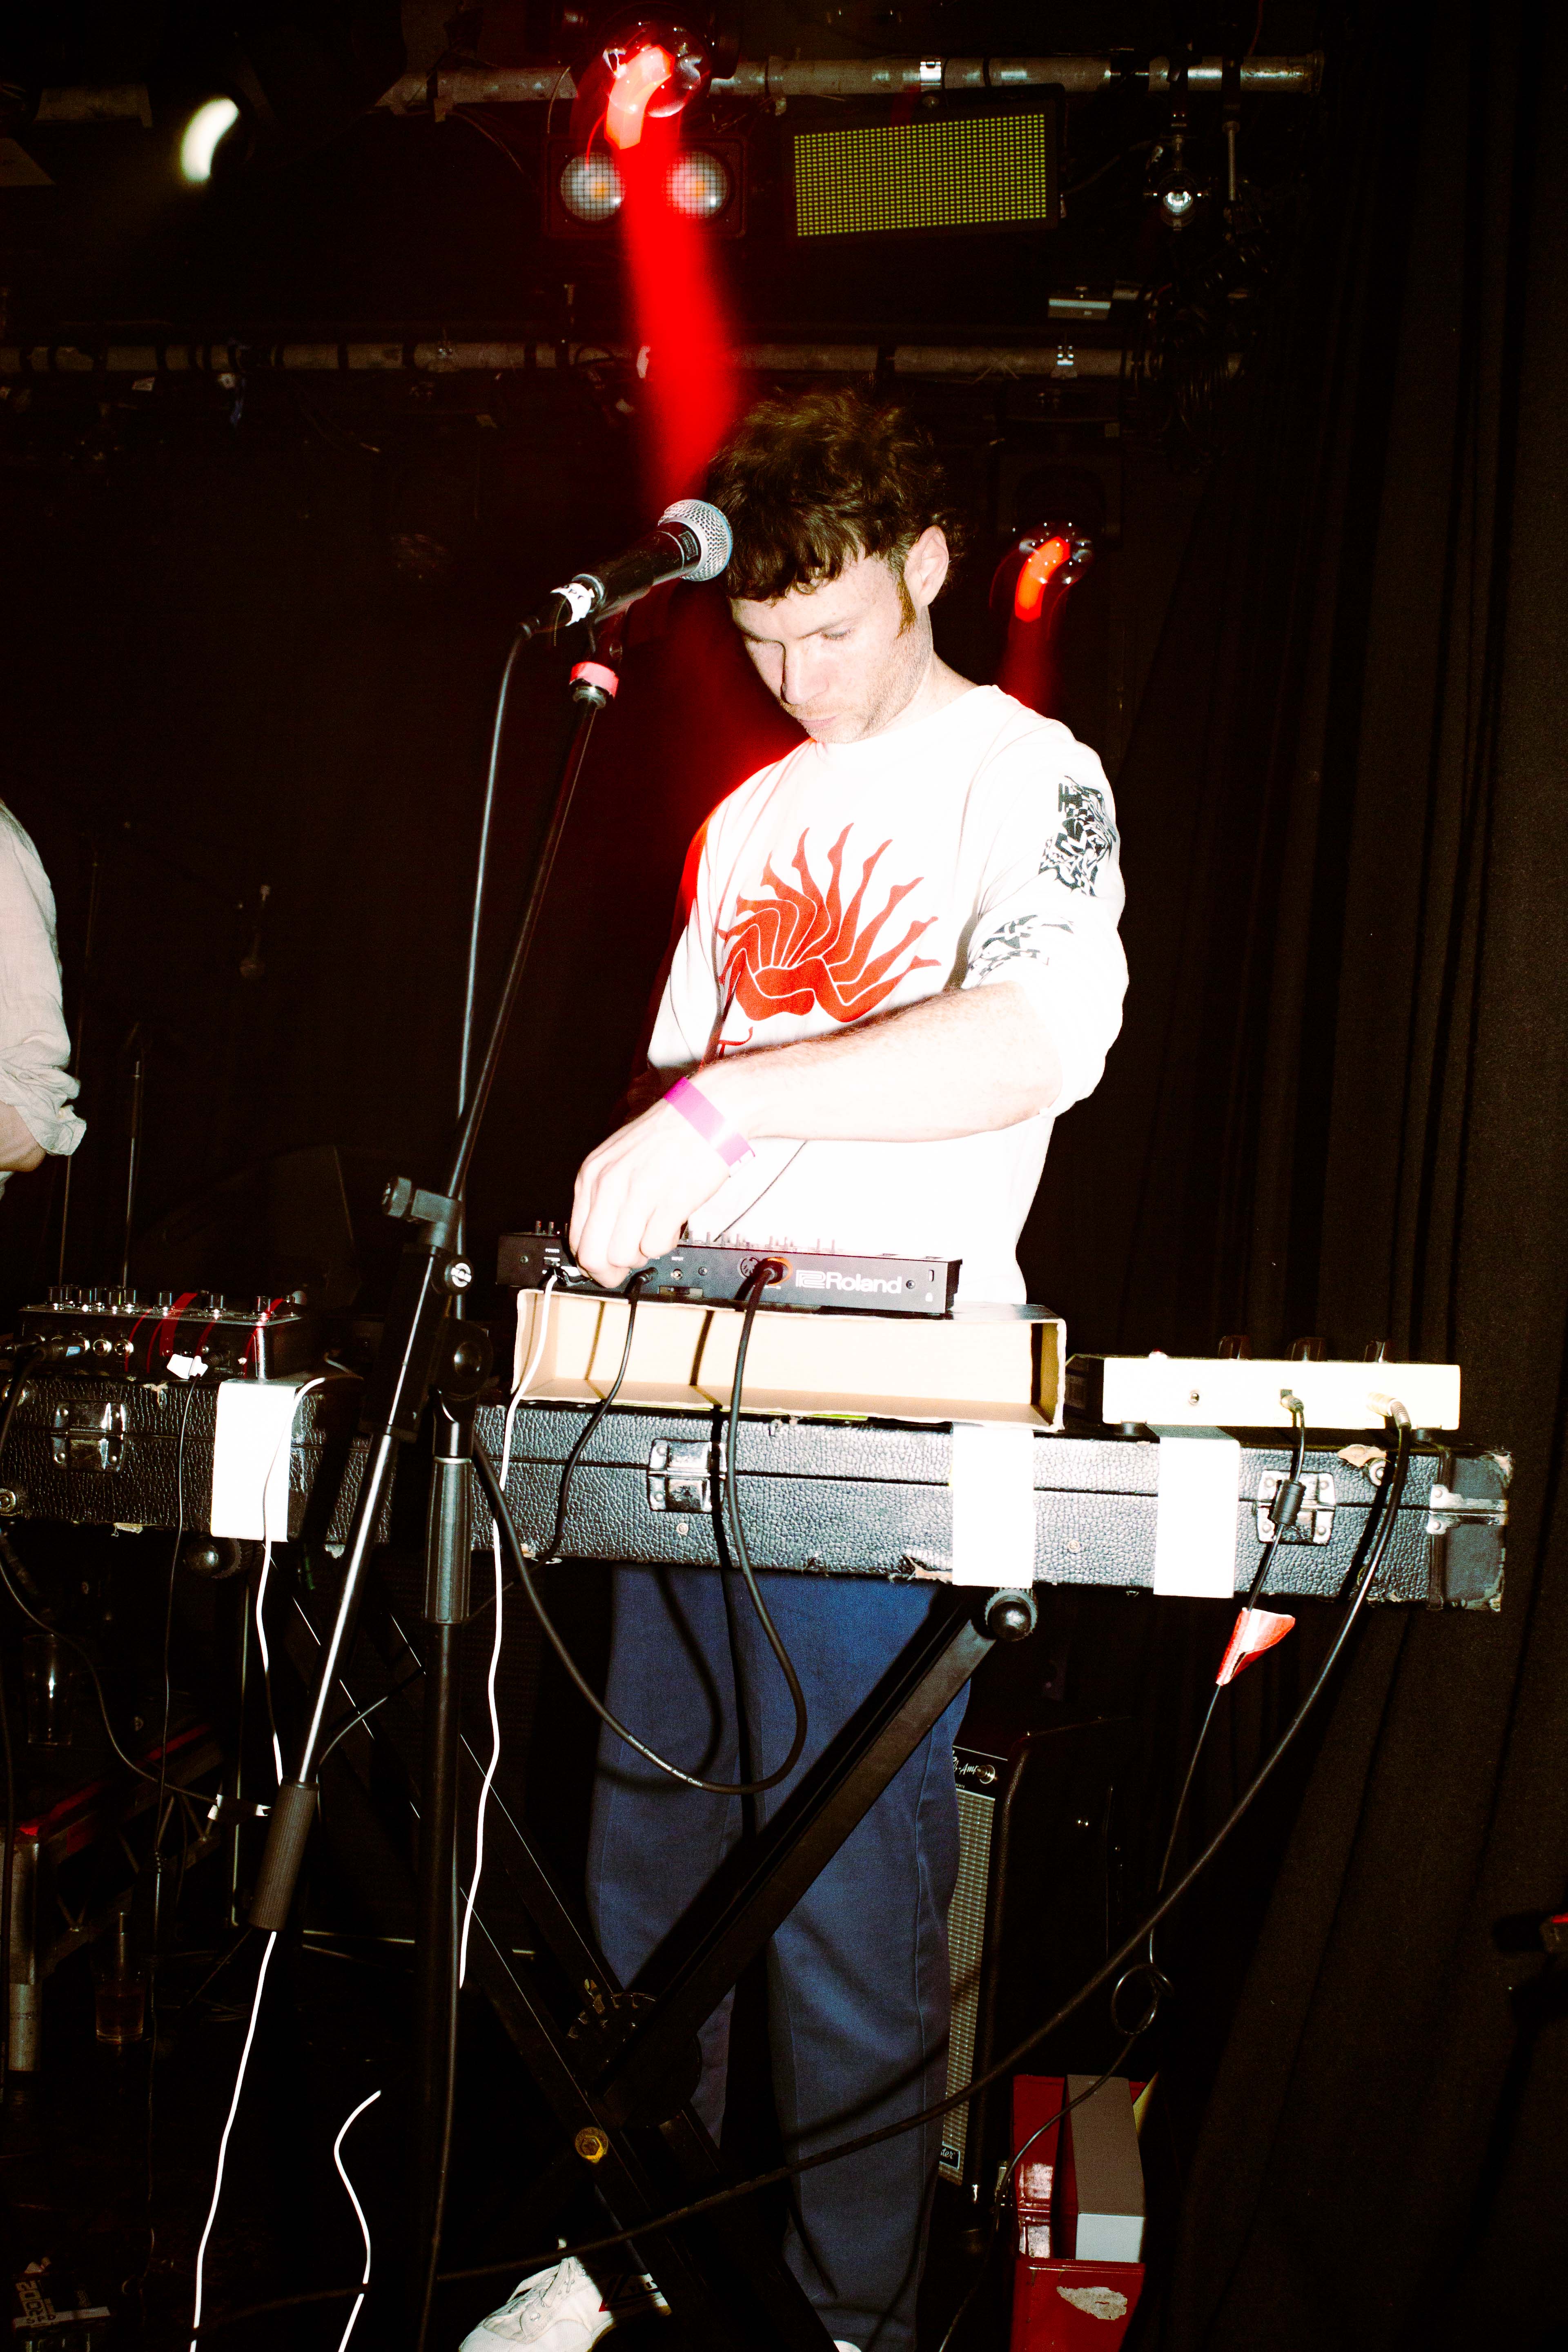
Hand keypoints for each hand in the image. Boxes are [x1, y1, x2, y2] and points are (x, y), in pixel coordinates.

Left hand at [570, 1099, 731, 1284]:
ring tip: (653, 1234)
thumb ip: (603, 1196)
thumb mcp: (617, 1159)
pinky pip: (655, 1247)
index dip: (592, 1262)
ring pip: (623, 1256)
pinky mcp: (670, 1201)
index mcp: (592, 1175)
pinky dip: (664, 1244)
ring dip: (640, 1255)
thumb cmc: (666, 1137)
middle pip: (594, 1256)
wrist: (707, 1113)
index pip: (576, 1239)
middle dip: (610, 1271)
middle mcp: (609, 1185)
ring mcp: (639, 1193)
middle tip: (626, 1268)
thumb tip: (599, 1240)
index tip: (605, 1266)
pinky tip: (670, 1225)